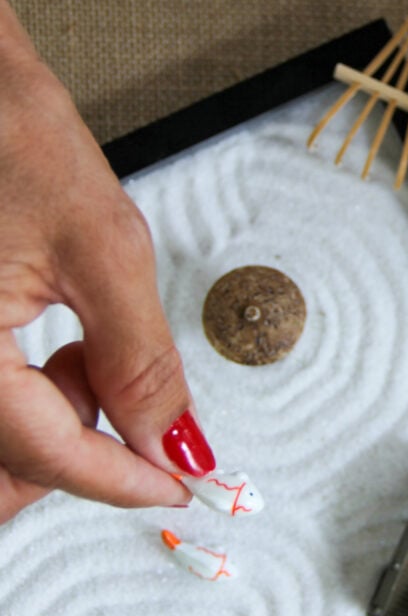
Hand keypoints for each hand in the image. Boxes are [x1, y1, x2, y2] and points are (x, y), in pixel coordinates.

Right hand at [0, 0, 215, 523]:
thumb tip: (174, 440)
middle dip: (79, 461)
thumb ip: (139, 360)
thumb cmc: (6, 131)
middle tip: (140, 419)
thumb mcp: (101, 249)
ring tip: (96, 359)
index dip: (125, 480)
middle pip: (6, 468)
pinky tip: (62, 354)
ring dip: (56, 425)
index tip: (182, 484)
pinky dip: (29, 395)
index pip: (46, 457)